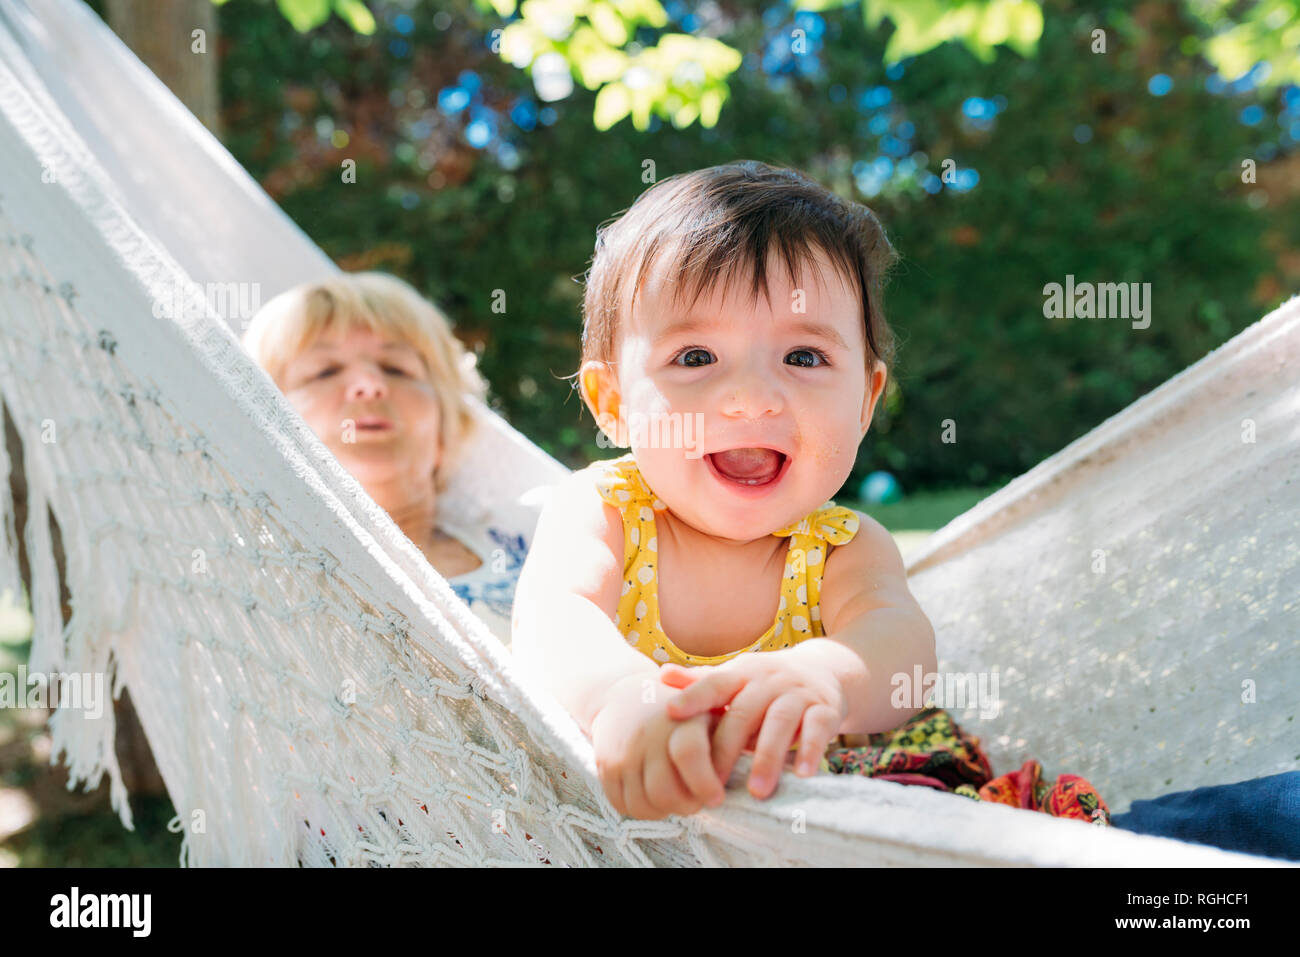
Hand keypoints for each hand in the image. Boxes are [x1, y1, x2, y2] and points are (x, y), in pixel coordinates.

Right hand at [589, 673, 726, 819]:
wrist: (623, 695)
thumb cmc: (680, 708)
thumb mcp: (706, 708)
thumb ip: (730, 731)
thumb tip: (761, 762)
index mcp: (680, 719)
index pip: (689, 754)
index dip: (705, 783)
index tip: (717, 798)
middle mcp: (648, 735)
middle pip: (665, 791)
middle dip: (687, 805)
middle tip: (698, 800)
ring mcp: (624, 752)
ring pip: (645, 804)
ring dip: (665, 810)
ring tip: (678, 798)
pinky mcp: (606, 766)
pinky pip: (623, 805)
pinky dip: (643, 810)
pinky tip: (656, 799)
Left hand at [660, 647, 846, 799]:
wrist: (824, 671)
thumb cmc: (766, 683)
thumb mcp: (736, 678)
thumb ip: (700, 683)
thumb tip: (660, 676)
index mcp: (742, 674)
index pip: (715, 683)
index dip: (693, 696)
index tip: (671, 714)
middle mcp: (769, 681)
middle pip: (744, 712)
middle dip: (727, 748)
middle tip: (711, 784)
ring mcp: (798, 694)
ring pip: (780, 723)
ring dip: (768, 758)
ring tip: (756, 791)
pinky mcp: (825, 709)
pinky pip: (817, 729)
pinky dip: (810, 750)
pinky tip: (802, 775)